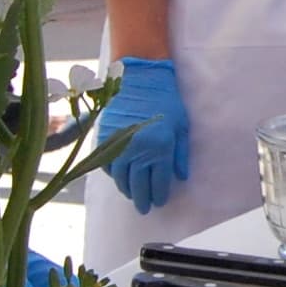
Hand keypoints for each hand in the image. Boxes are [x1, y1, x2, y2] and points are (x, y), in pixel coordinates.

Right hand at [98, 56, 190, 212]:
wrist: (139, 78)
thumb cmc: (165, 100)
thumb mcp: (181, 126)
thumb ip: (180, 154)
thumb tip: (181, 177)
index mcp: (160, 149)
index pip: (159, 183)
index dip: (158, 195)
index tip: (158, 202)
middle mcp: (138, 151)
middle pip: (138, 185)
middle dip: (142, 199)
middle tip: (144, 208)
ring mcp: (119, 145)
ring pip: (121, 178)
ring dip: (127, 189)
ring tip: (132, 194)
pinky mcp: (104, 138)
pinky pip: (107, 164)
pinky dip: (113, 173)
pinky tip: (119, 176)